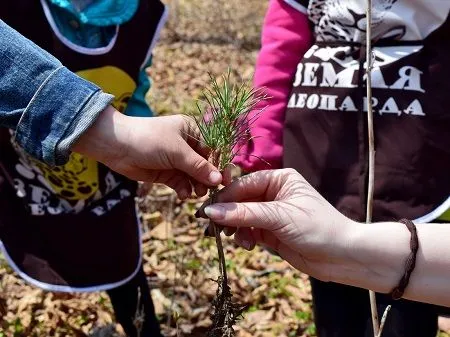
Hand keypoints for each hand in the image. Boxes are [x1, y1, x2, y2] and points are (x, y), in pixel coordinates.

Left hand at [72, 106, 222, 198]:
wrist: (116, 146)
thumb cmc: (149, 139)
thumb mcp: (177, 152)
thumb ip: (199, 167)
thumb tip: (219, 180)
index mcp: (192, 131)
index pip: (213, 149)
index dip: (220, 165)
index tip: (226, 180)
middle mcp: (186, 145)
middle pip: (205, 165)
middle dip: (207, 179)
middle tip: (208, 192)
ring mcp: (176, 160)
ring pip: (194, 177)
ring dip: (196, 187)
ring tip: (196, 195)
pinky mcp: (167, 173)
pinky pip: (182, 183)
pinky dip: (184, 190)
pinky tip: (183, 195)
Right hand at [197, 169, 355, 281]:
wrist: (342, 257)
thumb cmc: (317, 228)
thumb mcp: (279, 217)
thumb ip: (244, 214)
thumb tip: (210, 211)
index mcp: (279, 179)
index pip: (244, 184)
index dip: (225, 196)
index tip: (207, 210)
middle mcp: (274, 193)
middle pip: (240, 200)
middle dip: (228, 214)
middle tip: (213, 228)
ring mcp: (272, 213)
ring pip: (242, 217)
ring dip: (236, 228)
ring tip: (237, 240)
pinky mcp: (271, 232)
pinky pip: (248, 231)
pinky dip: (244, 238)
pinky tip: (248, 246)